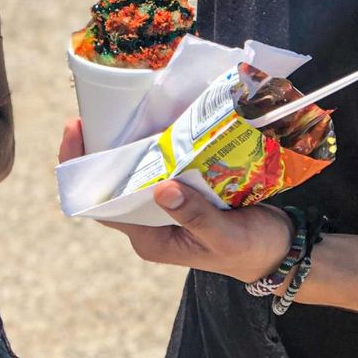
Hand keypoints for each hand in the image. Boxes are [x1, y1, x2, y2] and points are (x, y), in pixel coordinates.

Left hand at [58, 120, 292, 282]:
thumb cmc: (251, 250)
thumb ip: (194, 216)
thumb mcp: (224, 236)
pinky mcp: (183, 191)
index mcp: (149, 239)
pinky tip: (159, 117)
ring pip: (135, 171)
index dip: (82, 169)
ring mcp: (165, 207)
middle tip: (97, 110)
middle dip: (101, 148)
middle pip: (112, 183)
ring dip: (129, 142)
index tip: (77, 131)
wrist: (280, 249)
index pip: (100, 205)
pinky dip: (157, 143)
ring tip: (123, 108)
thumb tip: (162, 189)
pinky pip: (161, 165)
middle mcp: (149, 223)